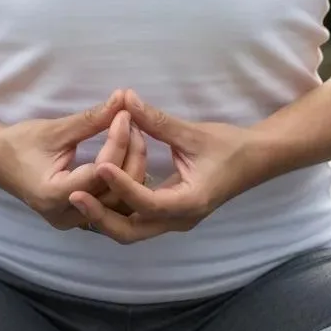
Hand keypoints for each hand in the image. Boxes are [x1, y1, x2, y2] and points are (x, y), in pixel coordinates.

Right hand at [0, 91, 146, 230]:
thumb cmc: (20, 143)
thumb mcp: (55, 129)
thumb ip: (91, 119)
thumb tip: (122, 98)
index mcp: (53, 195)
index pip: (100, 172)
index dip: (118, 142)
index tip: (126, 115)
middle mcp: (65, 215)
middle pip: (114, 191)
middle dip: (130, 155)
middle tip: (137, 123)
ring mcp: (73, 220)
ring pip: (118, 201)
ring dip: (131, 168)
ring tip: (136, 136)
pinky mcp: (79, 217)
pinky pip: (110, 203)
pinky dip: (123, 179)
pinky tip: (129, 155)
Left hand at [68, 90, 260, 243]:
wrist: (256, 159)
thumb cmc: (229, 146)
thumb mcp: (192, 133)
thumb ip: (156, 120)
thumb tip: (126, 98)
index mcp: (189, 203)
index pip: (147, 203)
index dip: (122, 185)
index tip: (99, 166)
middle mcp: (179, 220)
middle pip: (130, 233)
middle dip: (100, 217)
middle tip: (74, 196)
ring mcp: (173, 220)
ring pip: (130, 230)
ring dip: (103, 216)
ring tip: (77, 195)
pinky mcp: (169, 214)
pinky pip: (136, 220)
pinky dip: (115, 210)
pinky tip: (95, 193)